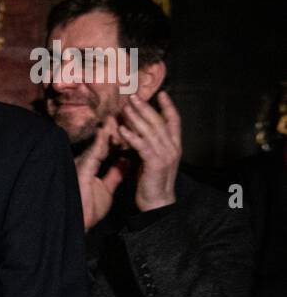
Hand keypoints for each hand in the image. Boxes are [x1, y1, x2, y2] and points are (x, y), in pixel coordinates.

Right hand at [73, 116, 126, 230]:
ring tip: (117, 115)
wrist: (77, 224)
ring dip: (107, 130)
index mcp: (92, 167)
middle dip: (113, 126)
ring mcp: (81, 166)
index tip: (129, 120)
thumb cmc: (88, 210)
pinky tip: (107, 132)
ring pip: (97, 144)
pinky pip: (92, 154)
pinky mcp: (80, 171)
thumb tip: (126, 161)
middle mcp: (85, 163)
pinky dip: (100, 143)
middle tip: (125, 110)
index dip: (118, 133)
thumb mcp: (106, 189)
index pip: (107, 146)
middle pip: (101, 141)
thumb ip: (115, 173)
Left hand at [117, 92, 180, 212]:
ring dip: (137, 117)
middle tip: (134, 96)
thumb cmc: (152, 182)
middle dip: (146, 107)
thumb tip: (137, 132)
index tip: (161, 93)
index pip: (174, 121)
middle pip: (159, 122)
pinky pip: (142, 146)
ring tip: (126, 107)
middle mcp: (172, 148)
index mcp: (173, 146)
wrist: (157, 203)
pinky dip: (132, 136)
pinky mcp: (155, 163)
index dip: (168, 107)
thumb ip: (148, 146)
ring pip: (151, 131)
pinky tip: (122, 129)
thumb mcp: (151, 160)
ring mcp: (165, 155)